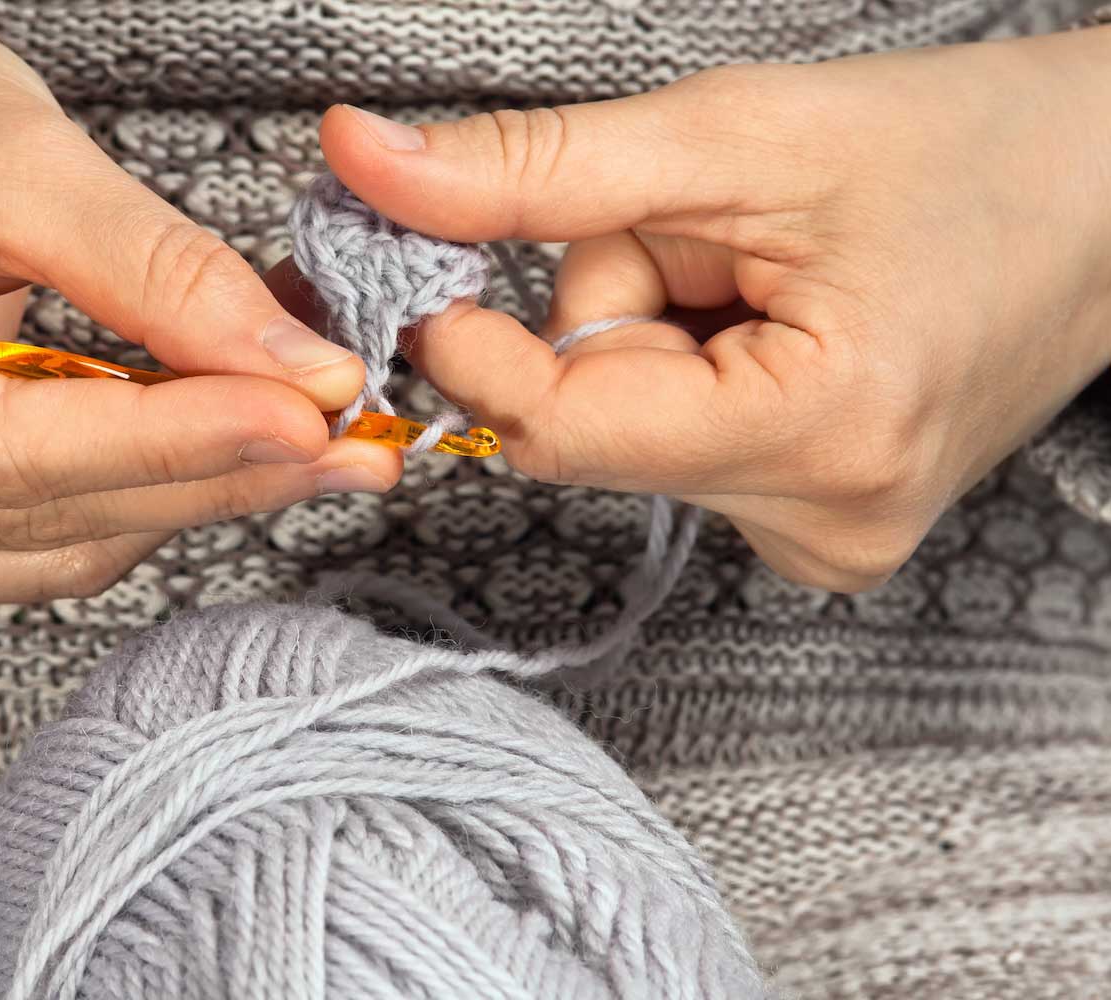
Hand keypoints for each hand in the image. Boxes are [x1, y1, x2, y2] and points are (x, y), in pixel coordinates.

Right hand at [0, 0, 399, 602]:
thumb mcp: (13, 158)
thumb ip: (154, 271)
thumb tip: (297, 369)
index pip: (8, 446)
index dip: (172, 439)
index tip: (306, 414)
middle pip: (40, 510)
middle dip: (213, 475)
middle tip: (350, 442)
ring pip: (55, 547)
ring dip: (192, 499)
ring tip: (310, 446)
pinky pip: (41, 548)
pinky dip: (140, 505)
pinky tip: (220, 457)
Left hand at [318, 28, 1110, 590]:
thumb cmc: (963, 151)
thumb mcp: (731, 135)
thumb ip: (531, 169)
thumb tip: (364, 165)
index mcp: (820, 434)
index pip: (559, 433)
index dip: (478, 345)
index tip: (442, 260)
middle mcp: (825, 525)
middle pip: (594, 427)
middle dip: (612, 313)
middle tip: (713, 238)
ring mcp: (828, 542)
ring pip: (633, 436)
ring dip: (658, 341)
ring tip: (774, 279)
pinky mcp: (821, 530)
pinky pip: (681, 451)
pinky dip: (695, 376)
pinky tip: (784, 331)